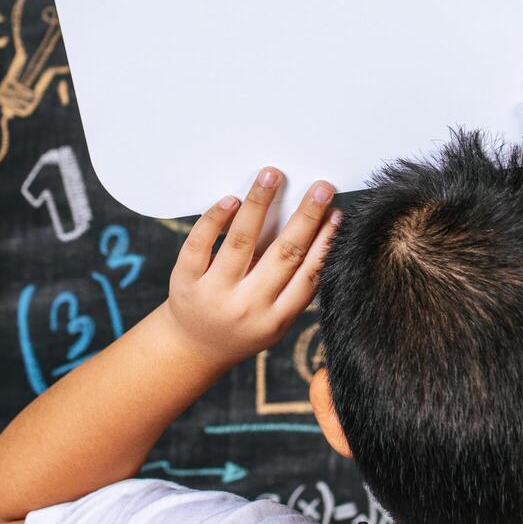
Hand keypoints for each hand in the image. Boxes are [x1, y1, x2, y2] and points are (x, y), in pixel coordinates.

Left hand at [164, 168, 339, 366]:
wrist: (193, 347)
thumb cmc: (242, 325)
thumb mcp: (274, 318)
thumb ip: (292, 284)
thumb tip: (318, 228)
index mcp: (276, 318)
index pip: (309, 276)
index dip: (326, 243)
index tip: (337, 213)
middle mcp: (247, 307)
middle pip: (283, 254)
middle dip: (305, 217)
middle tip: (320, 187)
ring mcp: (215, 294)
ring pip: (241, 241)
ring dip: (260, 203)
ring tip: (272, 176)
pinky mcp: (185, 281)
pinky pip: (200, 244)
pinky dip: (216, 218)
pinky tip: (232, 200)